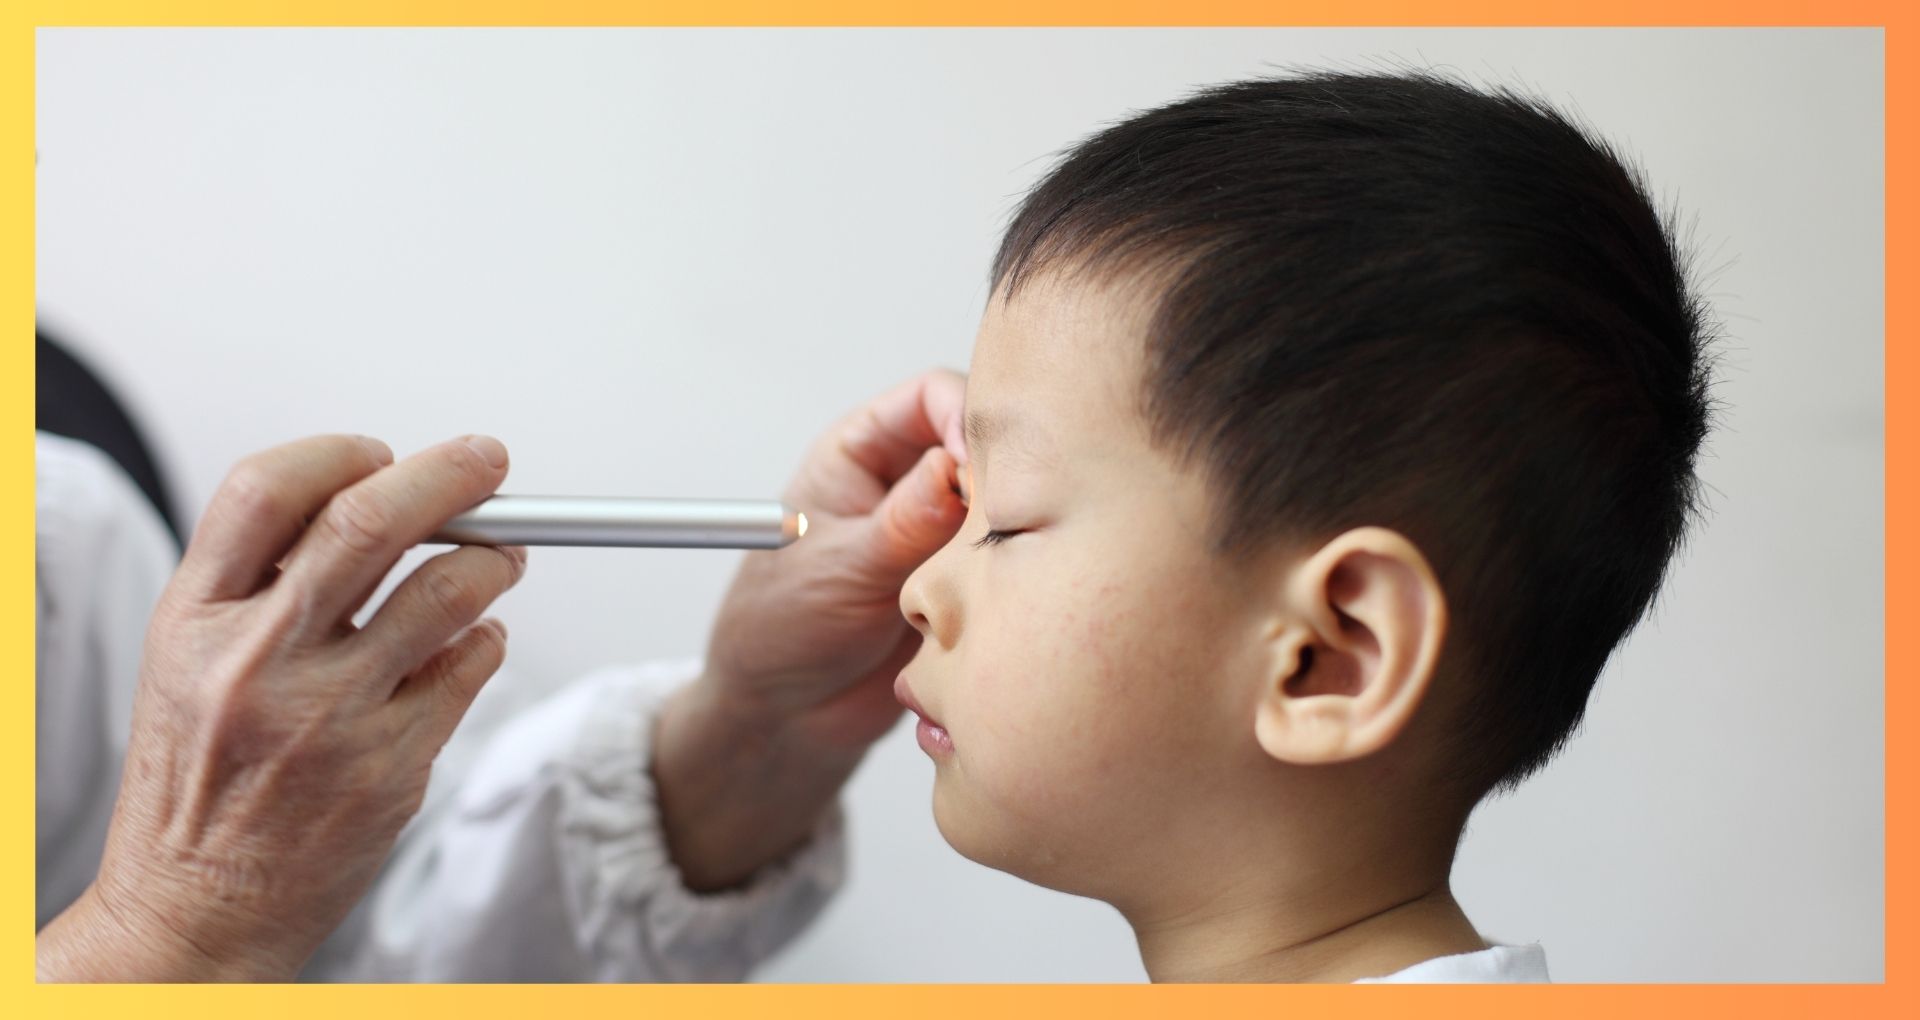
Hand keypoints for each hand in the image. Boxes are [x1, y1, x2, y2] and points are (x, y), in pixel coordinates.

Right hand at [36, 434, 526, 981]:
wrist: (198, 908)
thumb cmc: (204, 777)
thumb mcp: (190, 661)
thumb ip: (263, 583)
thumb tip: (377, 498)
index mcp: (195, 620)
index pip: (265, 490)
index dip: (338, 455)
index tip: (381, 454)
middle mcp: (258, 660)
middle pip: (370, 521)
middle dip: (448, 475)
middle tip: (486, 462)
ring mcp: (330, 714)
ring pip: (447, 590)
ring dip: (492, 560)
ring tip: (501, 560)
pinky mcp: (392, 762)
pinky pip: (471, 666)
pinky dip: (487, 640)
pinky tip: (474, 644)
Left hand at [653, 370, 967, 888]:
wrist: (788, 717)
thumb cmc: (780, 630)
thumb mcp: (836, 570)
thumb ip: (900, 523)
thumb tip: (953, 473)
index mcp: (860, 452)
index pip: (930, 397)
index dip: (966, 415)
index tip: (982, 464)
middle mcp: (907, 483)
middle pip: (981, 443)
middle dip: (1002, 472)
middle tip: (1008, 515)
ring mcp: (942, 534)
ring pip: (1004, 505)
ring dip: (1009, 530)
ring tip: (1000, 566)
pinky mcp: (968, 582)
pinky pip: (1012, 562)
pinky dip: (1016, 576)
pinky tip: (1004, 603)